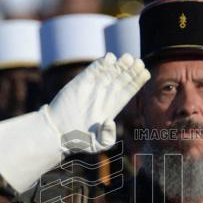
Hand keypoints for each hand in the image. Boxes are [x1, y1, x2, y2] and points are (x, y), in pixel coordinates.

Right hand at [0, 53, 149, 191]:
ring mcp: (93, 87)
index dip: (137, 80)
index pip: (128, 90)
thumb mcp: (97, 145)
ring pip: (110, 71)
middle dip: (131, 69)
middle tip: (137, 61)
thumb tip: (110, 122)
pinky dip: (101, 64)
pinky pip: (93, 70)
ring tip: (127, 58)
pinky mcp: (80, 82)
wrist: (57, 133)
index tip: (145, 71)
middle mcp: (105, 95)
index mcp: (112, 107)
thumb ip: (107, 138)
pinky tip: (109, 58)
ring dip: (119, 64)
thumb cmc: (78, 141)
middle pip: (122, 78)